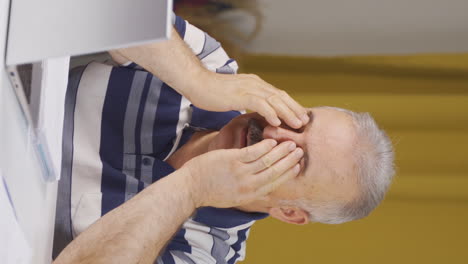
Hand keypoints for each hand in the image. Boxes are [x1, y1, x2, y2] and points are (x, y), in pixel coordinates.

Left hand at [183, 139, 303, 207]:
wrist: (190, 188)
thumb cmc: (211, 191)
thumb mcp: (234, 197)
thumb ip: (250, 190)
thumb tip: (263, 186)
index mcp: (250, 195)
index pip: (275, 183)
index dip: (288, 173)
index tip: (298, 166)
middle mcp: (249, 186)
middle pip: (276, 171)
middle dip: (290, 161)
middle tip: (301, 151)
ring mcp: (240, 173)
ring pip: (267, 161)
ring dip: (281, 151)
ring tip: (291, 143)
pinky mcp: (231, 161)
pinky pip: (253, 152)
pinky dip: (264, 146)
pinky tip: (271, 140)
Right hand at [187, 71, 309, 128]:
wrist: (196, 83)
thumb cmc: (212, 92)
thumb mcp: (235, 95)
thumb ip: (248, 101)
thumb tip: (257, 111)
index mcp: (255, 84)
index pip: (278, 94)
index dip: (291, 106)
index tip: (300, 117)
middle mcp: (255, 84)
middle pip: (281, 96)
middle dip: (294, 109)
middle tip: (305, 123)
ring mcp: (248, 88)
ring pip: (274, 100)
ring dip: (287, 113)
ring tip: (297, 125)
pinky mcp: (240, 95)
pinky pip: (259, 104)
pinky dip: (270, 112)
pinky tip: (276, 122)